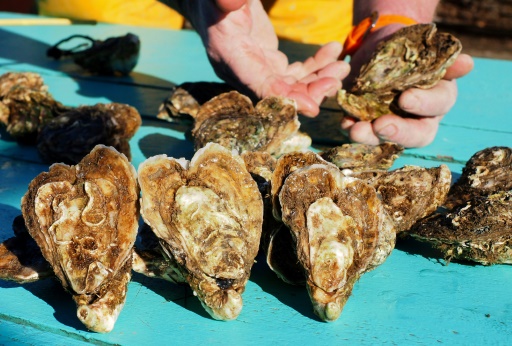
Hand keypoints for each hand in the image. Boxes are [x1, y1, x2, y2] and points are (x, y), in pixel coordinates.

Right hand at [186, 0, 348, 115]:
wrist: (213, 3)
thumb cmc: (214, 0)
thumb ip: (227, 0)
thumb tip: (233, 0)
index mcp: (230, 58)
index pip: (259, 86)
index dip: (285, 98)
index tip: (312, 106)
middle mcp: (244, 71)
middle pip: (281, 92)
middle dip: (311, 91)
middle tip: (336, 81)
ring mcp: (259, 68)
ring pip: (292, 84)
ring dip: (319, 79)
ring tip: (342, 67)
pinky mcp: (269, 61)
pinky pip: (297, 71)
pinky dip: (317, 65)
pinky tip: (333, 50)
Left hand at [341, 25, 474, 147]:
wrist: (385, 47)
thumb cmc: (413, 51)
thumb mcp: (428, 52)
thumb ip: (444, 62)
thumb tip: (466, 64)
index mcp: (439, 98)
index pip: (437, 106)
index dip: (423, 104)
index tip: (405, 98)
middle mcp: (418, 118)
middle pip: (415, 135)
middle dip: (397, 133)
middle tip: (380, 126)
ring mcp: (392, 125)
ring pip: (384, 139)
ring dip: (369, 136)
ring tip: (355, 130)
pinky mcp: (368, 124)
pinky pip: (361, 132)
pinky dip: (351, 128)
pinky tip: (344, 122)